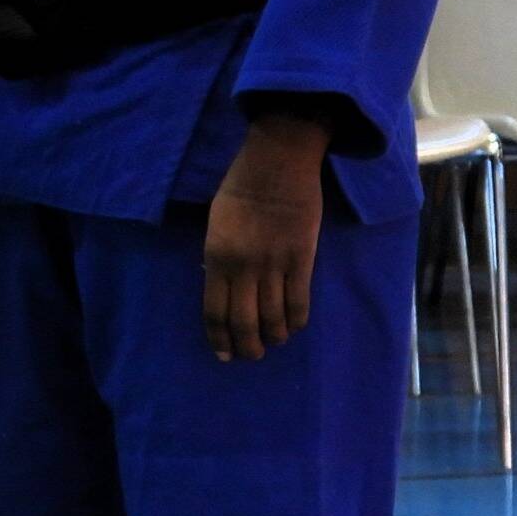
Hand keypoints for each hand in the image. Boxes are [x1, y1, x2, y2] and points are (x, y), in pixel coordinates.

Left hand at [202, 110, 326, 362]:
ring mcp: (274, 265)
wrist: (277, 161)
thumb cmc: (241, 186)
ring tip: (275, 341)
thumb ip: (218, 257)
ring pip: (274, 318)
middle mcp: (243, 267)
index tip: (224, 354)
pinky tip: (294, 325)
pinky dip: (296, 320)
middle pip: (244, 323)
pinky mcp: (302, 259)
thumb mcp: (216, 222)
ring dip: (274, 337)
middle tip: (252, 354)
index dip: (219, 339)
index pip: (215, 311)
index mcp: (216, 256)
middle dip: (247, 347)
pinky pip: (299, 302)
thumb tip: (224, 288)